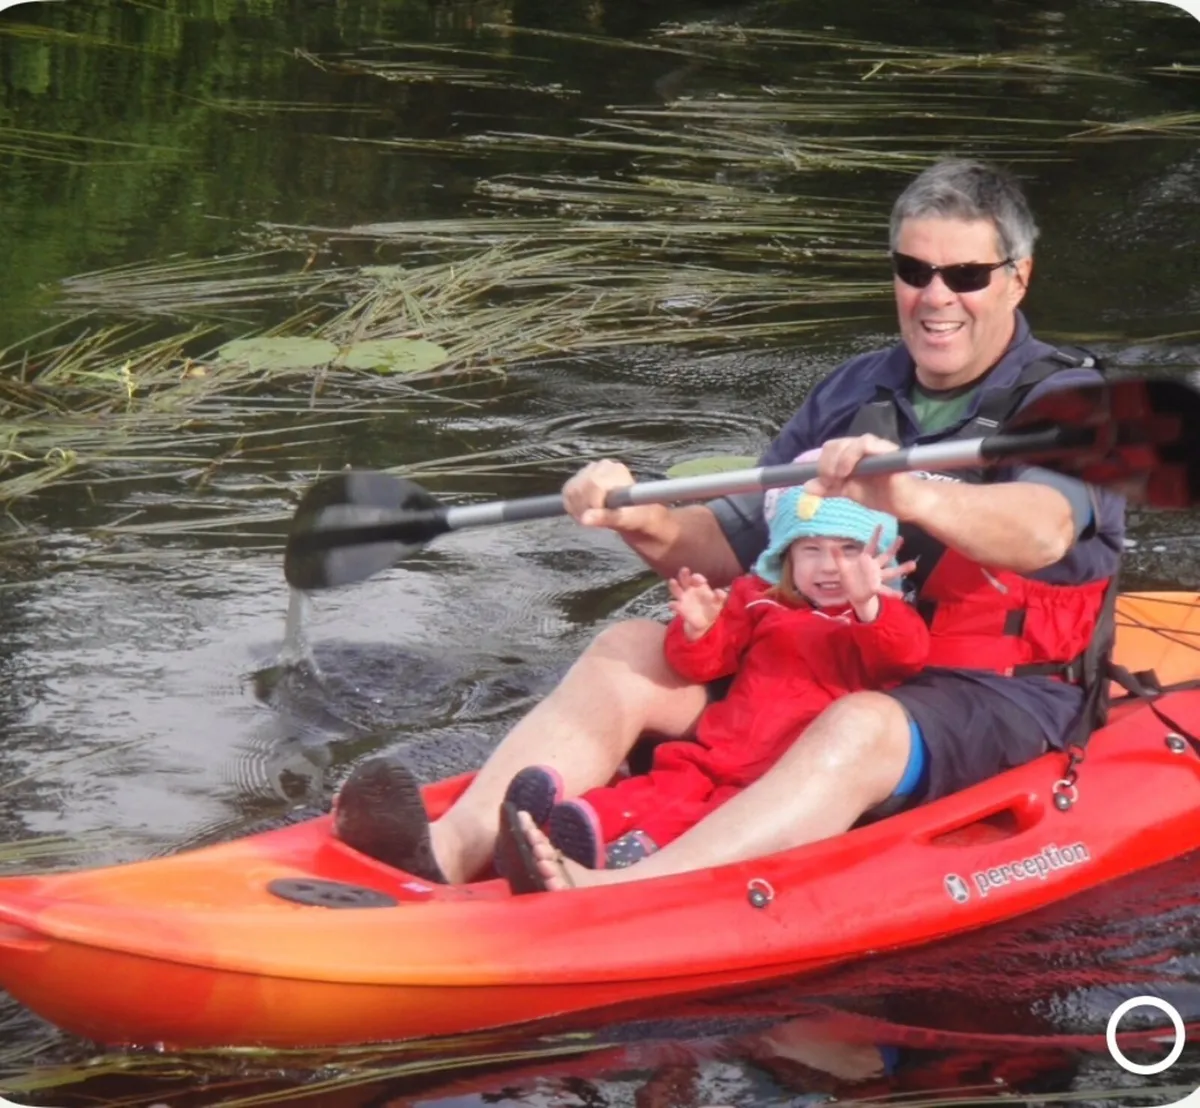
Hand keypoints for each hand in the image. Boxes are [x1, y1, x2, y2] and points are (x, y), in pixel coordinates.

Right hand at [562, 459, 668, 534]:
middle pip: (580, 487)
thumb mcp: (625, 519)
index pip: (594, 485)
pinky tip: (583, 512)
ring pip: (571, 490)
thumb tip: (585, 519)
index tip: (595, 518)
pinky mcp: (580, 477)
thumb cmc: (635, 516)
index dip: (591, 504)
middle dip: (583, 508)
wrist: (632, 513)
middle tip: (591, 521)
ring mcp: (590, 470)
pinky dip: (571, 505)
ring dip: (576, 509)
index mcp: (616, 470)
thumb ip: (606, 518)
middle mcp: (602, 466)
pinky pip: (567, 491)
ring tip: (590, 518)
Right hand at [667, 568, 728, 638]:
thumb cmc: (713, 609)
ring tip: (673, 581)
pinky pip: (674, 605)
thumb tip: (719, 591)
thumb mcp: (719, 603)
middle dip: (684, 575)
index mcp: (700, 587)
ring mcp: (684, 598)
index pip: (697, 579)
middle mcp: (690, 590)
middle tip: (684, 570)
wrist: (705, 622)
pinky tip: (673, 604)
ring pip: (676, 590)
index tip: (699, 579)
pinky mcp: (680, 608)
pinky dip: (673, 604)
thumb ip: (720, 596)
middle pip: (685, 580)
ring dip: (674, 585)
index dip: (697, 578)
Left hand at [806, 434, 921, 518]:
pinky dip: (853, 455)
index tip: (822, 482)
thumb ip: (829, 488)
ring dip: (839, 459)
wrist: (904, 503)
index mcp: (851, 454)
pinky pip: (867, 443)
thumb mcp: (848, 492)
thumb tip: (807, 487)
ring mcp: (875, 447)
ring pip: (851, 441)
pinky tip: (849, 471)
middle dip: (827, 462)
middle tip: (829, 480)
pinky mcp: (887, 450)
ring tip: (839, 476)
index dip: (822, 463)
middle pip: (837, 443)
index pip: (830, 448)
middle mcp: (862, 447)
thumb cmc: (879, 494)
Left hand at [832, 527, 916, 621]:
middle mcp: (874, 567)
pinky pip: (886, 590)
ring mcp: (877, 577)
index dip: (875, 536)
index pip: (871, 546)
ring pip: (891, 572)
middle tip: (901, 538)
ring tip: (913, 565)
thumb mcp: (843, 567)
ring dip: (902, 569)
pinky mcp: (876, 588)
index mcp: (866, 560)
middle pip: (886, 556)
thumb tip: (831, 545)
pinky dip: (893, 593)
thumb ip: (839, 556)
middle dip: (893, 548)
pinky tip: (901, 595)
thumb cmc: (850, 577)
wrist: (854, 593)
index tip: (880, 525)